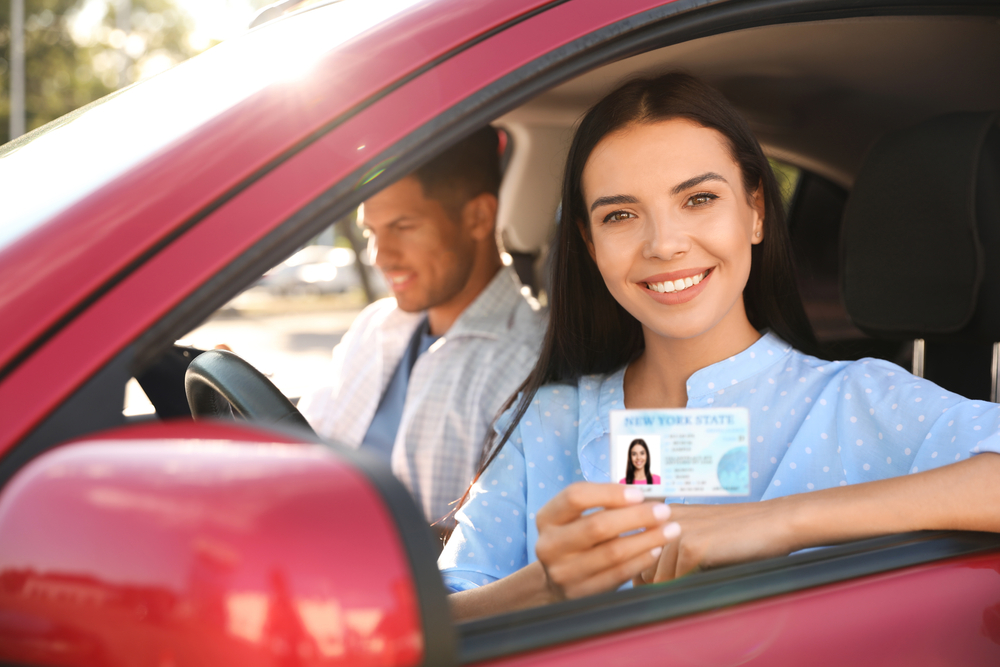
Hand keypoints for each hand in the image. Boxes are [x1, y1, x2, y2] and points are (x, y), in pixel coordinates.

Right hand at [535, 482, 680, 600]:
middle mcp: (550, 545)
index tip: (639, 493)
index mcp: (547, 518)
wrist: (556, 580)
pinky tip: (656, 549)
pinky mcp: (581, 593)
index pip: (575, 496)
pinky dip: (641, 560)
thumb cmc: (575, 538)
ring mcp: (564, 572)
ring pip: (613, 552)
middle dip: (637, 517)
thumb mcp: (576, 518)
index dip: (609, 493)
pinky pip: (618, 574)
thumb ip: (602, 505)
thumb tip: (645, 495)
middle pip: (598, 526)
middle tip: (664, 511)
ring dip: (647, 539)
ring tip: (670, 530)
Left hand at [636, 499, 796, 584]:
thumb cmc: (736, 533)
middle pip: (641, 567)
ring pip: (656, 578)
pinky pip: (676, 582)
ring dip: (670, 591)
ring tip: (689, 591)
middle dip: (653, 586)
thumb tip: (640, 581)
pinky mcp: (691, 547)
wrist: (772, 523)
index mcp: (662, 513)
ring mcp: (675, 532)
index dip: (638, 573)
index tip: (649, 587)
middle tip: (671, 594)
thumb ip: (666, 551)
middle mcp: (663, 518)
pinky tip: (700, 587)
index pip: (633, 549)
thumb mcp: (695, 534)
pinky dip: (686, 591)